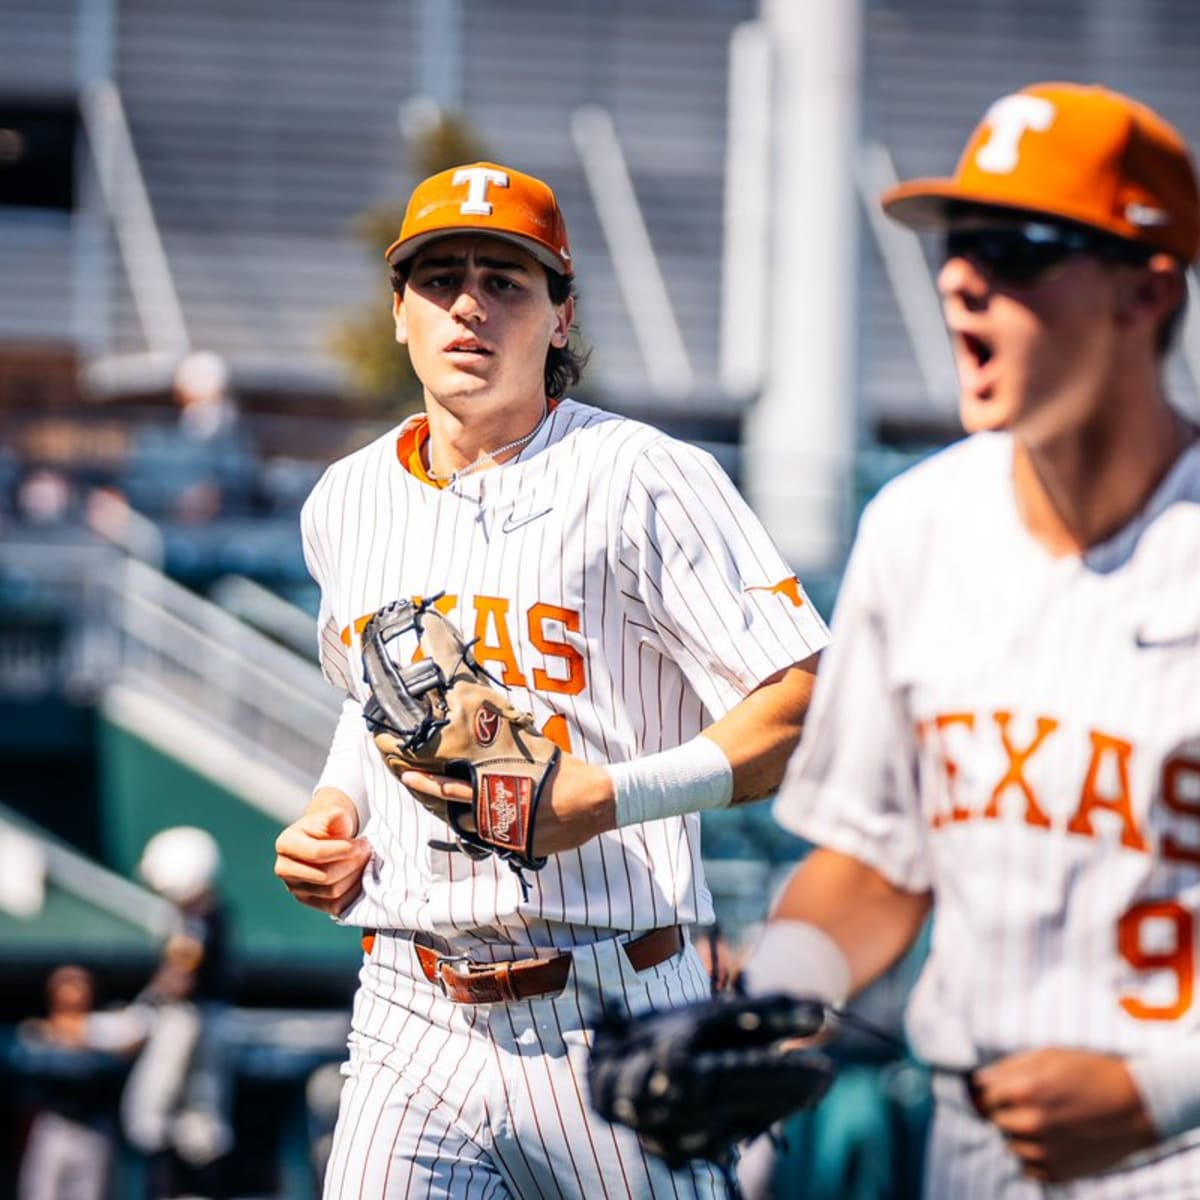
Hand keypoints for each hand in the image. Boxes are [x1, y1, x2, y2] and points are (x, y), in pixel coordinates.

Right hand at [274, 794, 371, 914]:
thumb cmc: (328, 826)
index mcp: (286, 844)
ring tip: (365, 861)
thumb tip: (339, 818)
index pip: (316, 853)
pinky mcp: (308, 902)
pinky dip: (353, 893)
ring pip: (332, 892)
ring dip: (355, 877)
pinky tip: (361, 877)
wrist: (324, 839)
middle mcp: (284, 869)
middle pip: (325, 876)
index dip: (344, 850)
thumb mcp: (331, 816)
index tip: (364, 843)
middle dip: (353, 864)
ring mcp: (295, 889)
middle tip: (368, 851)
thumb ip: (335, 816)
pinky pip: (335, 906)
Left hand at [399, 753, 615, 856]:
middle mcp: (497, 811)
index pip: (452, 787)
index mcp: (498, 786)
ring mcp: (507, 832)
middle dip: (431, 791)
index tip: (407, 774)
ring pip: (473, 828)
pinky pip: (499, 840)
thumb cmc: (568, 774)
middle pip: (453, 808)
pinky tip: (500, 819)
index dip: (427, 781)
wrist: (595, 801)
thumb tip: (497, 732)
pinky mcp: (522, 847)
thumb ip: (511, 756)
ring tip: (459, 804)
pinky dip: (496, 830)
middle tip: (410, 779)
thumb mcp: (535, 758)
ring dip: (465, 817)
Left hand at [970, 1047, 1157, 1182]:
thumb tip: (978, 1081)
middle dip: (1006, 1111)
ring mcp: (1045, 1151)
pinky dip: (1033, 1155)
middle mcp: (1030, 1123)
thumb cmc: (1090, 1073)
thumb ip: (1008, 1068)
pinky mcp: (1059, 1173)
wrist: (1137, 1107)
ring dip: (1018, 1134)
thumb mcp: (1047, 1056)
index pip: (983, 1095)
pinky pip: (1028, 1168)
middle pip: (995, 1120)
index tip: (1009, 1088)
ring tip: (1045, 1121)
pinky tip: (1052, 1140)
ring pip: (1009, 1144)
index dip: (995, 1090)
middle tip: (1030, 1104)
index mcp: (1024, 1091)